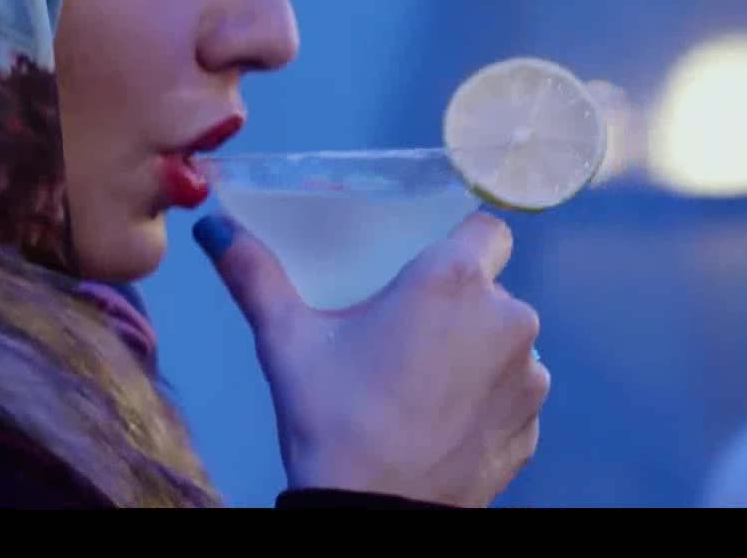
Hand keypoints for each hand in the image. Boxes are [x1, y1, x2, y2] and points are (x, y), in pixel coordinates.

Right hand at [194, 211, 548, 507]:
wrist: (376, 519)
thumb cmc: (334, 420)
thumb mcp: (286, 341)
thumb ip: (253, 274)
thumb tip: (214, 227)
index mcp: (455, 281)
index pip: (485, 229)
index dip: (459, 243)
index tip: (424, 269)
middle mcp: (508, 318)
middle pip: (490, 290)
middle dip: (455, 306)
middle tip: (402, 334)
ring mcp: (529, 376)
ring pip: (504, 343)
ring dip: (475, 353)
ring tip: (421, 385)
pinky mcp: (532, 426)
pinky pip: (512, 394)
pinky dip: (485, 400)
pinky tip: (441, 422)